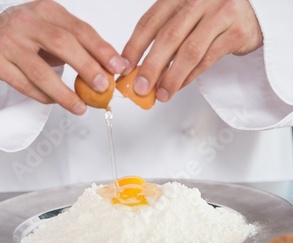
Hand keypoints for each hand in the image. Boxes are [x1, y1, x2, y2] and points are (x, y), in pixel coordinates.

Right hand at [0, 0, 125, 113]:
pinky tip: (56, 102)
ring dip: (64, 93)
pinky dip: (44, 97)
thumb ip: (78, 45)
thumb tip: (110, 68)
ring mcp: (8, 42)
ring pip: (41, 72)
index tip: (117, 66)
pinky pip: (25, 86)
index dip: (100, 49)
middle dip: (86, 67)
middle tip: (102, 86)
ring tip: (81, 107)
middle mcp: (26, 23)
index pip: (79, 29)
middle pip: (62, 45)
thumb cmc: (28, 35)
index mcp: (46, 10)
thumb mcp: (53, 29)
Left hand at [121, 0, 262, 101]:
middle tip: (140, 88)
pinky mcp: (237, 31)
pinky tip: (180, 86)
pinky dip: (191, 76)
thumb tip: (142, 69)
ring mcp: (221, 12)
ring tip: (161, 94)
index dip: (135, 46)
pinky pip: (208, 59)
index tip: (124, 67)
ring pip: (189, 50)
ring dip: (172, 77)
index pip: (150, 21)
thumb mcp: (188, 17)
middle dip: (151, 66)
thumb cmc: (215, 16)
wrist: (254, 11)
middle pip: (169, 36)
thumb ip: (166, 36)